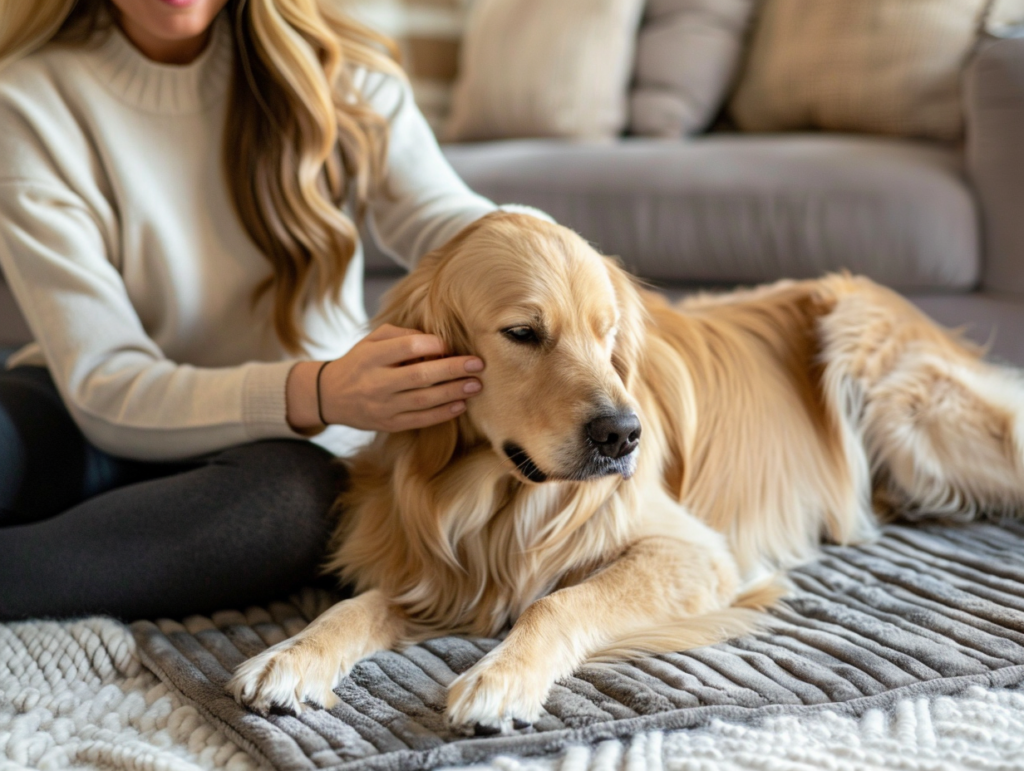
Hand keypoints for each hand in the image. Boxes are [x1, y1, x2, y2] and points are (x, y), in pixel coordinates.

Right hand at [286, 324, 483, 432]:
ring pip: (424, 400)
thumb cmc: (360, 362)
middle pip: (420, 375)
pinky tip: (460, 404)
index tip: (449, 345)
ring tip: (475, 385)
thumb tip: (434, 341)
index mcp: (371, 357)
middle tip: (478, 364)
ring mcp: (383, 406)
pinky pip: (421, 420)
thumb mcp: (371, 340)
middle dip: (453, 369)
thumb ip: (400, 335)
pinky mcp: (389, 424)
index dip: (433, 344)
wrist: (331, 396)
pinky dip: (443, 413)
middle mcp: (376, 382)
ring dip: (454, 392)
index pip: (407, 347)